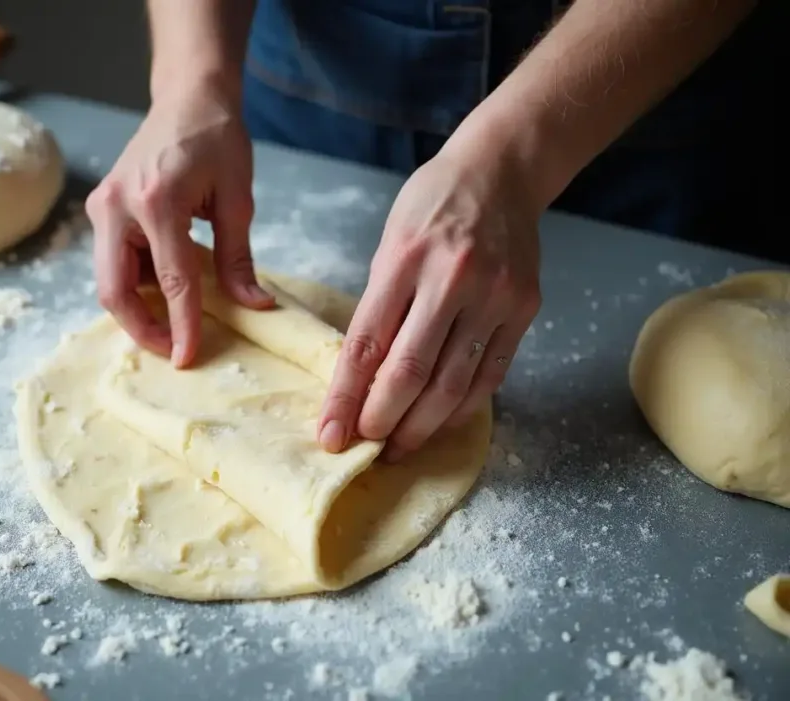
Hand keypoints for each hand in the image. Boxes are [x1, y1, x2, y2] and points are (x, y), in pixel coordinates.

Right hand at [85, 84, 272, 366]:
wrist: (187, 97)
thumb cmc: (217, 138)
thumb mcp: (237, 198)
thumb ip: (239, 257)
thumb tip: (254, 306)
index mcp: (156, 201)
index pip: (171, 281)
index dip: (182, 325)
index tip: (189, 359)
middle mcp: (117, 207)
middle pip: (115, 291)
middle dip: (142, 329)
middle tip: (174, 350)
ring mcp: (103, 207)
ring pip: (108, 280)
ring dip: (137, 309)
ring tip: (174, 322)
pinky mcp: (101, 209)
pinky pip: (112, 262)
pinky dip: (136, 283)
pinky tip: (165, 288)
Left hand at [317, 131, 541, 458]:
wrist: (501, 170)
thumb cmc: (432, 204)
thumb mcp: (391, 242)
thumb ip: (380, 305)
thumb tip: (362, 377)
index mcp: (405, 257)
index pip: (366, 343)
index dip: (346, 397)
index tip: (331, 434)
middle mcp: (452, 277)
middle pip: (411, 371)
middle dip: (382, 420)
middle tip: (365, 446)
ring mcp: (495, 295)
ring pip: (453, 383)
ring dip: (422, 426)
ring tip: (399, 447)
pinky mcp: (524, 308)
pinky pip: (491, 374)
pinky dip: (462, 407)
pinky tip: (441, 423)